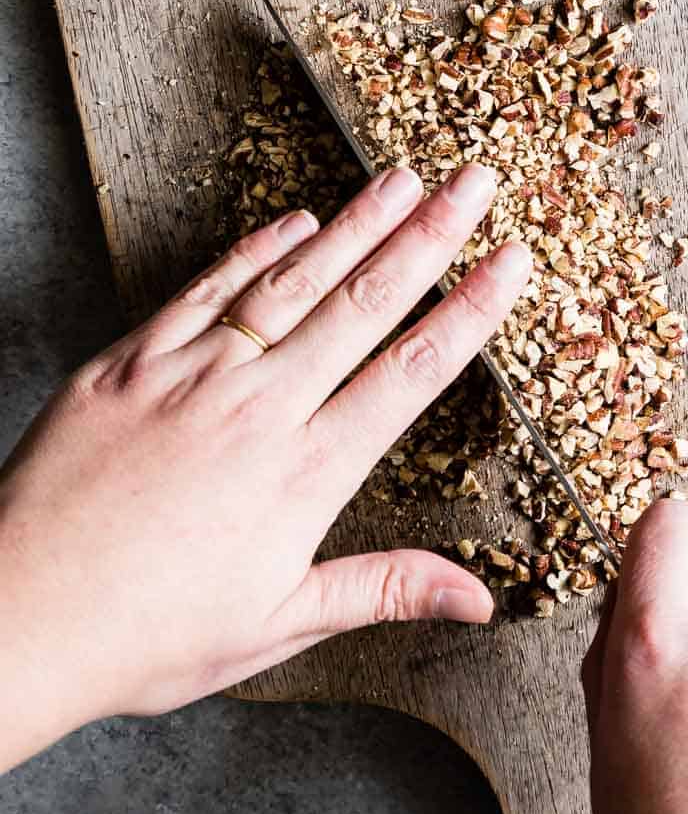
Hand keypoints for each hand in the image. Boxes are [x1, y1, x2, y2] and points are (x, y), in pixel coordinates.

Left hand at [0, 164, 530, 771]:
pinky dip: (255, 250)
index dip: (469, 310)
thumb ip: (382, 587)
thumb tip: (479, 596)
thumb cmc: (145, 637)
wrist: (17, 619)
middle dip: (430, 235)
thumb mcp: (277, 624)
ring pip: (291, 282)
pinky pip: (205, 291)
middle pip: (363, 304)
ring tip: (404, 177)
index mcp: (305, 474)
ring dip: (355, 224)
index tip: (511, 260)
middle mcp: (259, 409)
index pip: (411, 373)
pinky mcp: (131, 362)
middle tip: (476, 182)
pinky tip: (296, 221)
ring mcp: (193, 376)